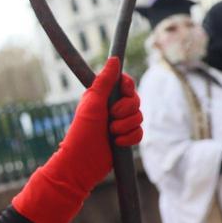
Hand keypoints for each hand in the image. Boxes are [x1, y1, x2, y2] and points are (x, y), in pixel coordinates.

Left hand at [11, 57, 140, 222]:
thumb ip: (105, 81)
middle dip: (126, 110)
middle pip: (135, 99)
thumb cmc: (82, 131)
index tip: (124, 91)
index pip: (124, 83)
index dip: (128, 86)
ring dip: (126, 126)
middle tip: (112, 116)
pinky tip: (117, 143)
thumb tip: (114, 59)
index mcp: (102, 96)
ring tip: (111, 133)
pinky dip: (130, 138)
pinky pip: (140, 133)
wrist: (82, 163)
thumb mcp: (93, 103)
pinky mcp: (125, 138)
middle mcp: (111, 108)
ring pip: (139, 117)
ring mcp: (119, 123)